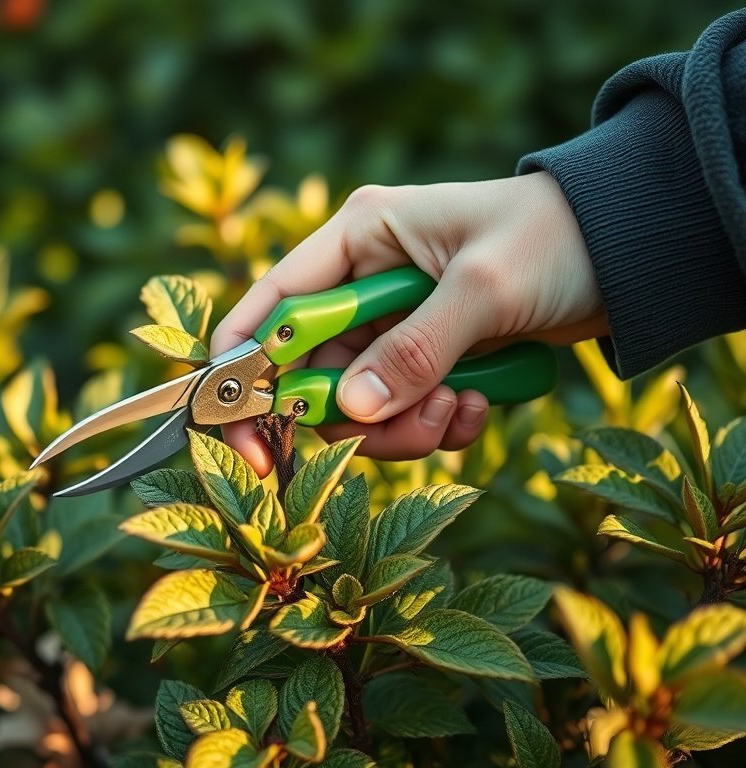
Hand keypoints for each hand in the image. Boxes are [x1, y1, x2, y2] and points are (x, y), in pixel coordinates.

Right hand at [211, 171, 607, 476]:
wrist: (628, 249)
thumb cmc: (554, 238)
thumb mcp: (484, 288)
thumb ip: (415, 349)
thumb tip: (354, 411)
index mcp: (356, 239)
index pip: (270, 308)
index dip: (245, 372)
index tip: (249, 437)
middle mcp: (362, 283)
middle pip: (311, 374)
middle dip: (353, 415)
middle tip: (410, 425)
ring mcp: (393, 324)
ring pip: (359, 404)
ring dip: (404, 425)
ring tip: (459, 409)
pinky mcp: (426, 357)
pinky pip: (403, 412)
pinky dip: (435, 424)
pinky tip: (479, 407)